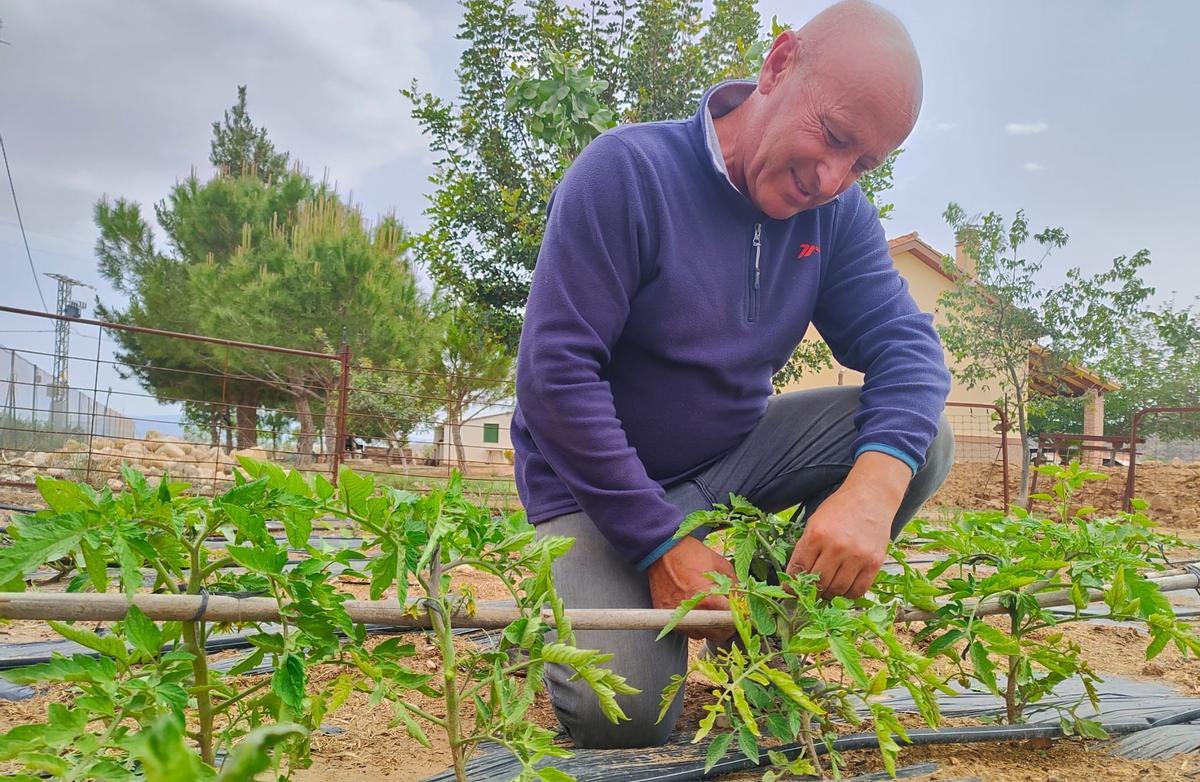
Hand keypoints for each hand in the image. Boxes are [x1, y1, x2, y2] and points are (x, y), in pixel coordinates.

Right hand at [646, 536, 735, 642]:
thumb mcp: (721, 565)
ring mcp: (678, 616)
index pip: (731, 621)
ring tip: (709, 611)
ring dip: (708, 627)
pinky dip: (692, 622)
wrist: (663, 550)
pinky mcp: (666, 615)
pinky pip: (684, 628)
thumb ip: (734, 585)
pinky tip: (695, 609)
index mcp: (709, 601)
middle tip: (727, 615)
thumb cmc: (691, 555)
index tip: (742, 614)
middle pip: (717, 634)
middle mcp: (693, 613)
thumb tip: (742, 599)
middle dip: (726, 626)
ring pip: (700, 633)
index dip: (739, 618)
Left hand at [786, 451, 910, 599]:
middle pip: (819, 583)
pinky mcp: (874, 563)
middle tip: (811, 591)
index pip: (799, 568)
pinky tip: (844, 588)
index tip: (791, 590)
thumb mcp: (815, 522)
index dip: (792, 583)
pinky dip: (848, 594)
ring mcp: (857, 556)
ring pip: (837, 589)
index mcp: (816, 535)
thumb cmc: (839, 509)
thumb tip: (796, 575)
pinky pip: (858, 590)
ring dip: (830, 594)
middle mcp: (836, 547)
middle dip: (812, 590)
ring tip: (827, 589)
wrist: (871, 497)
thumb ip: (806, 547)